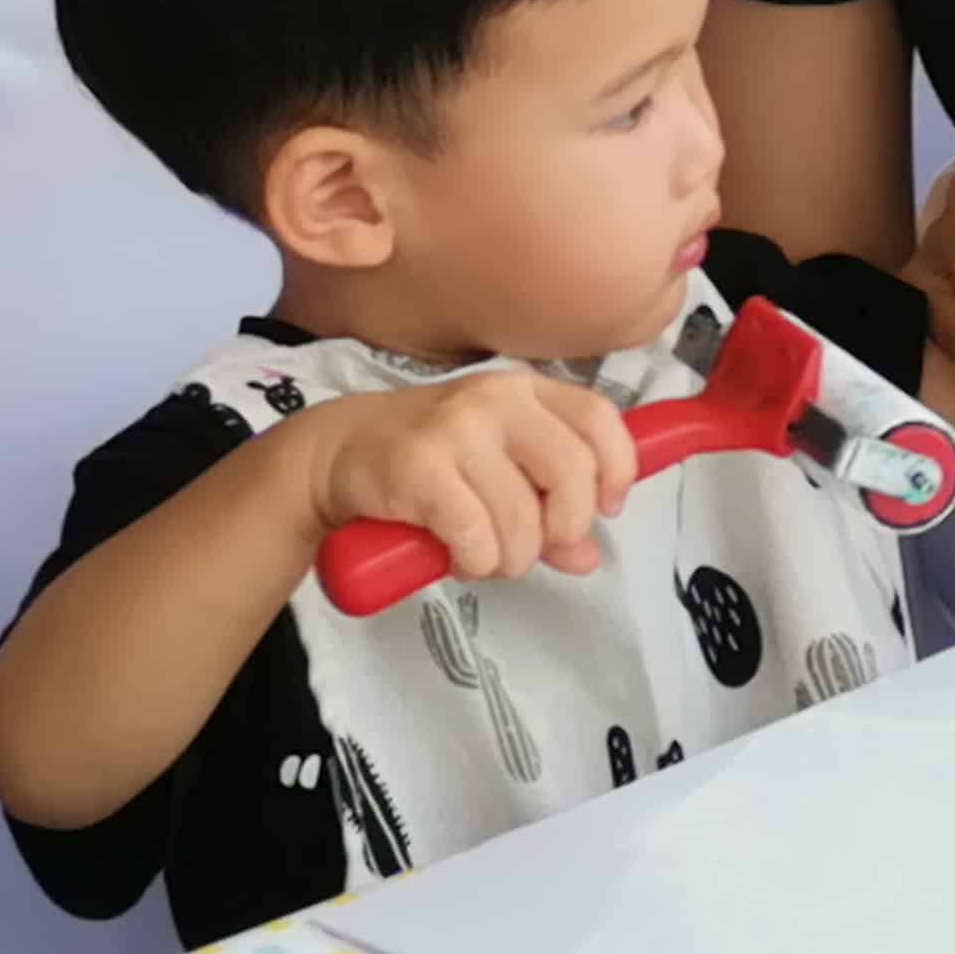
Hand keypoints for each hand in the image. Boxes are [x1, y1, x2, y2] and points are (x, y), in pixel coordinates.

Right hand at [297, 371, 639, 582]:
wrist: (337, 452)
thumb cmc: (429, 461)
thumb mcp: (496, 472)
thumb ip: (546, 509)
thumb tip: (588, 556)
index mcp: (525, 391)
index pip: (599, 418)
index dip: (617, 469)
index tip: (605, 509)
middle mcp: (495, 399)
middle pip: (572, 472)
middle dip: (563, 528)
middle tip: (534, 547)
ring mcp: (456, 430)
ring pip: (523, 519)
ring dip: (511, 559)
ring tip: (485, 555)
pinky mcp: (420, 468)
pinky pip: (477, 537)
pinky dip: (476, 562)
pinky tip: (457, 555)